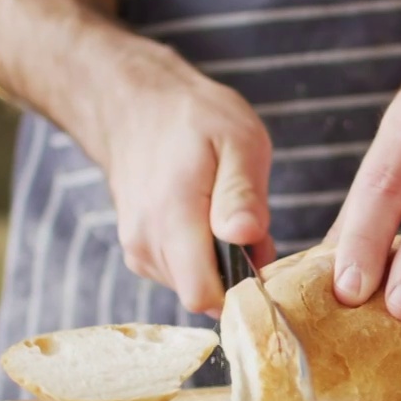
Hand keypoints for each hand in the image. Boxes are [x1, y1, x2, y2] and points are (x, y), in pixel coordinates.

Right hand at [95, 41, 276, 316]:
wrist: (135, 104)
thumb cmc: (195, 117)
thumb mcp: (239, 140)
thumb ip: (242, 193)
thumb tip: (245, 237)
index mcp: (173, 218)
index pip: (204, 296)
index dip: (244, 290)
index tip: (264, 257)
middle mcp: (146, 243)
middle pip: (204, 294)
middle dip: (237, 274)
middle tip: (252, 226)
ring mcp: (138, 249)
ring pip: (193, 285)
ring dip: (220, 264)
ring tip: (228, 215)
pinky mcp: (138, 251)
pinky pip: (180, 273)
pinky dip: (202, 257)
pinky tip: (208, 221)